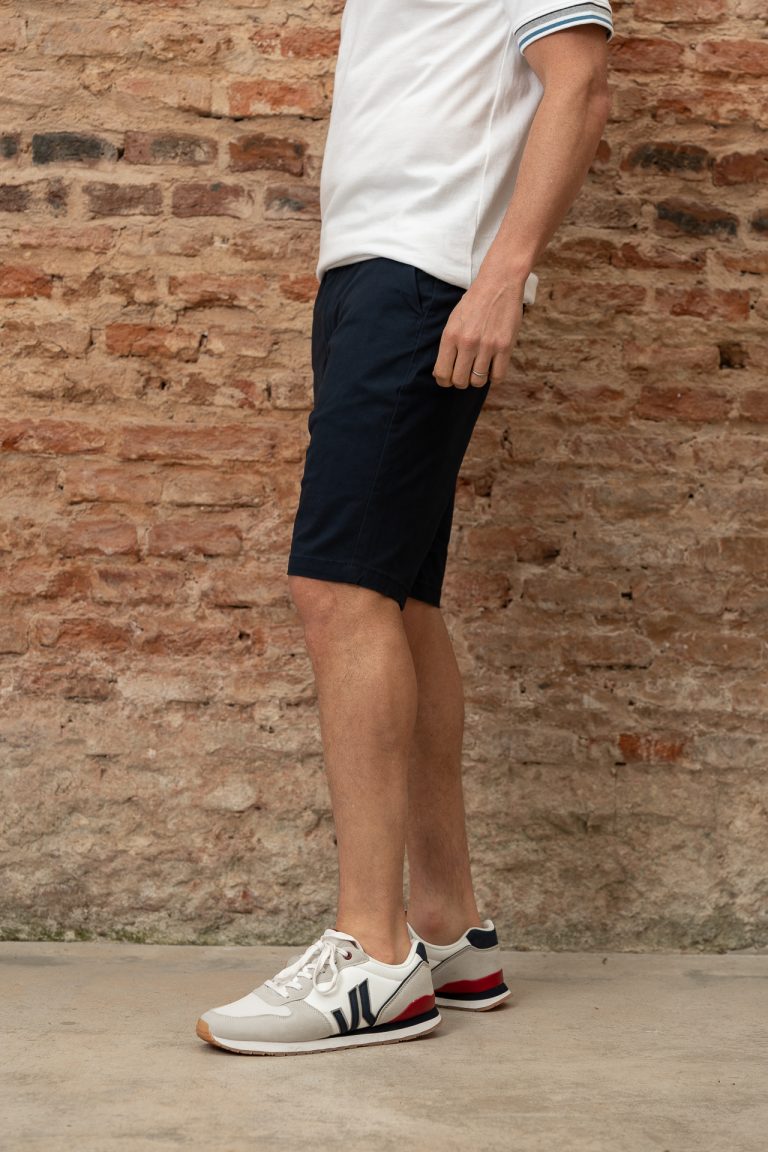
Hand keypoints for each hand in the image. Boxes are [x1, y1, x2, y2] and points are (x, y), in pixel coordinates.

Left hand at [432, 271, 525, 389]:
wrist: (498, 283)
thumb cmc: (474, 303)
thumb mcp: (453, 321)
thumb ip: (448, 346)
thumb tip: (441, 373)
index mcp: (450, 336)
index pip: (442, 373)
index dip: (444, 381)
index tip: (449, 379)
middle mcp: (467, 342)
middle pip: (459, 381)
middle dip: (461, 381)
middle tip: (465, 374)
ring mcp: (487, 345)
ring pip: (478, 381)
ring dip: (478, 379)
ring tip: (479, 368)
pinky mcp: (505, 346)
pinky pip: (498, 376)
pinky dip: (494, 376)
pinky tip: (492, 366)